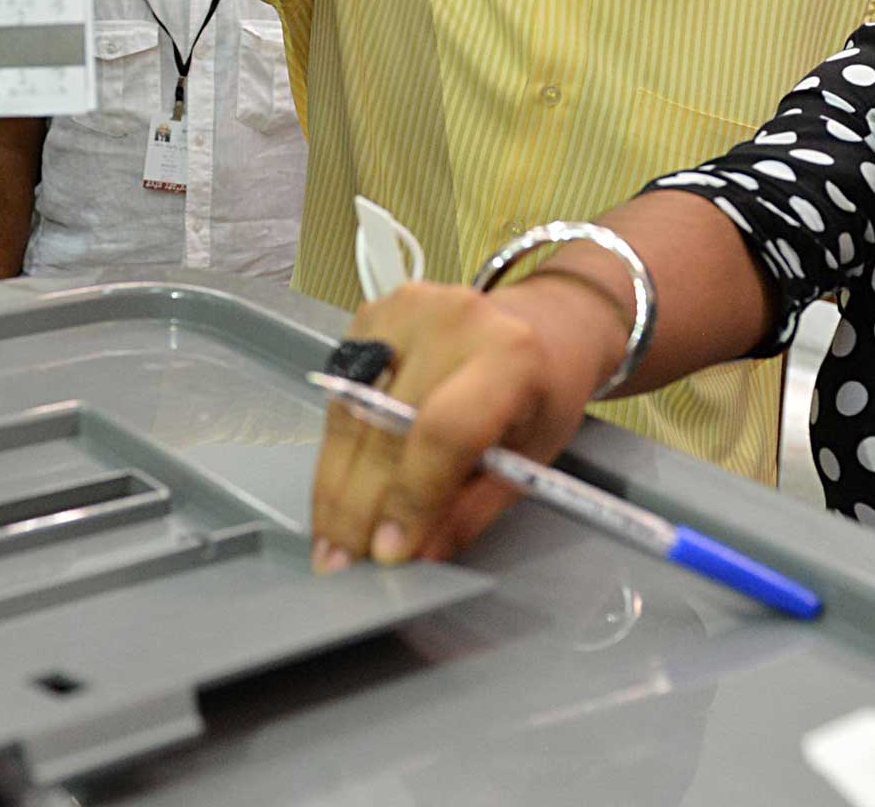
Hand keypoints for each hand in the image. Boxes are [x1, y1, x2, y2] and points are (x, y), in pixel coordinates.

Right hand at [307, 277, 625, 571]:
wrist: (541, 326)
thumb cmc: (544, 392)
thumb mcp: (532, 458)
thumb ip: (471, 510)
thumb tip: (415, 556)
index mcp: (508, 356)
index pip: (443, 431)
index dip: (409, 497)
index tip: (387, 553)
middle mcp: (451, 322)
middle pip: (386, 426)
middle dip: (359, 507)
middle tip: (343, 563)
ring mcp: (404, 311)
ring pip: (350, 413)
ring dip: (334, 485)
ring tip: (329, 540)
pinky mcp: (370, 315)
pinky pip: (340, 396)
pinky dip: (335, 450)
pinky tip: (333, 491)